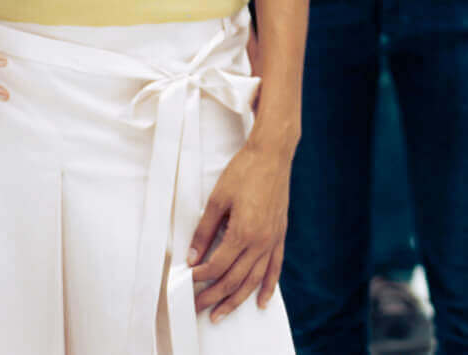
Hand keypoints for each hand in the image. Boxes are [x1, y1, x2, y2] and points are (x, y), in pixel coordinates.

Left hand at [189, 139, 291, 319]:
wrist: (273, 154)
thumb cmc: (245, 172)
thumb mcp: (217, 199)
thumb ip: (204, 231)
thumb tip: (193, 256)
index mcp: (243, 232)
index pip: (216, 266)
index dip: (199, 276)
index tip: (186, 279)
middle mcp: (261, 241)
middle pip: (234, 279)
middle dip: (213, 296)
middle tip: (196, 307)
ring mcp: (272, 239)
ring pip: (254, 280)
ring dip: (236, 300)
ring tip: (221, 314)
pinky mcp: (280, 234)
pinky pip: (275, 267)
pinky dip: (268, 286)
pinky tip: (262, 300)